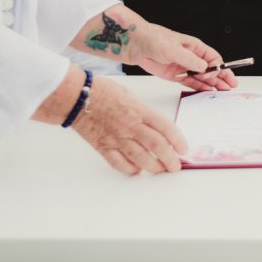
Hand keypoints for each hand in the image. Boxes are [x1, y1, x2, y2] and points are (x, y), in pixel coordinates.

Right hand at [72, 77, 187, 173]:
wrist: (77, 97)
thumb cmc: (103, 91)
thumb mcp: (132, 96)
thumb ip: (145, 113)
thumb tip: (158, 128)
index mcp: (140, 110)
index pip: (166, 127)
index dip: (178, 140)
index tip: (184, 149)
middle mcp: (130, 125)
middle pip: (156, 146)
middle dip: (170, 159)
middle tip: (176, 166)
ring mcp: (117, 137)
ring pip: (140, 158)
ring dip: (153, 166)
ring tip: (161, 170)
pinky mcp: (103, 146)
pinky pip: (119, 163)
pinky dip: (130, 169)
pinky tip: (137, 170)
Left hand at [124, 21, 237, 91]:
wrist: (135, 44)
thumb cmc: (153, 39)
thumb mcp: (172, 49)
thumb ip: (189, 59)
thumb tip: (204, 67)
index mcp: (195, 47)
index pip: (213, 58)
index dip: (219, 68)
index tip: (222, 77)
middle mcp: (191, 57)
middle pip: (211, 69)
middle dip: (221, 77)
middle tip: (230, 87)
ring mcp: (183, 67)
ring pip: (202, 78)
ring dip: (212, 85)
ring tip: (222, 92)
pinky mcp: (175, 75)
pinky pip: (190, 83)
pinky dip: (199, 88)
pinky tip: (207, 92)